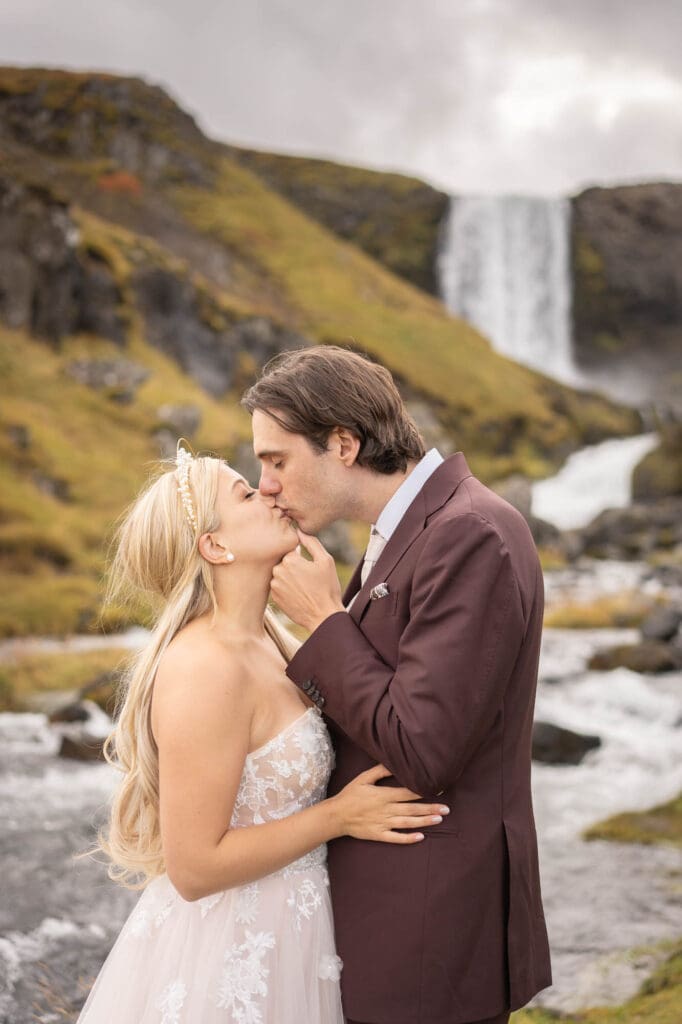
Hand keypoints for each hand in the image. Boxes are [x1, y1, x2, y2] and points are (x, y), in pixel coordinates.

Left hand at [270, 530, 344, 631]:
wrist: (323, 616)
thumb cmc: (327, 588)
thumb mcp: (325, 561)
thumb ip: (311, 542)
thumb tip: (299, 530)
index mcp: (290, 560)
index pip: (290, 550)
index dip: (301, 556)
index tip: (308, 566)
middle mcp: (278, 572)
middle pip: (283, 562)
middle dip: (294, 567)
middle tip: (307, 578)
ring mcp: (274, 586)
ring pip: (280, 574)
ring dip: (289, 578)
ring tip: (304, 587)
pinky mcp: (274, 598)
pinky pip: (278, 587)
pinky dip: (286, 588)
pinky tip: (299, 595)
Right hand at [330, 764, 449, 844]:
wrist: (336, 815)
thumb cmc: (350, 794)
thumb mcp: (363, 778)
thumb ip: (380, 771)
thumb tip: (394, 763)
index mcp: (384, 795)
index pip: (408, 792)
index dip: (424, 790)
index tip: (438, 789)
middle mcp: (386, 809)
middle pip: (412, 808)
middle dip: (430, 808)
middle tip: (446, 809)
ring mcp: (383, 823)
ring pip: (407, 822)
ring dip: (424, 821)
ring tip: (438, 819)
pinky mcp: (379, 834)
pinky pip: (396, 837)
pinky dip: (408, 838)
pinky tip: (420, 837)